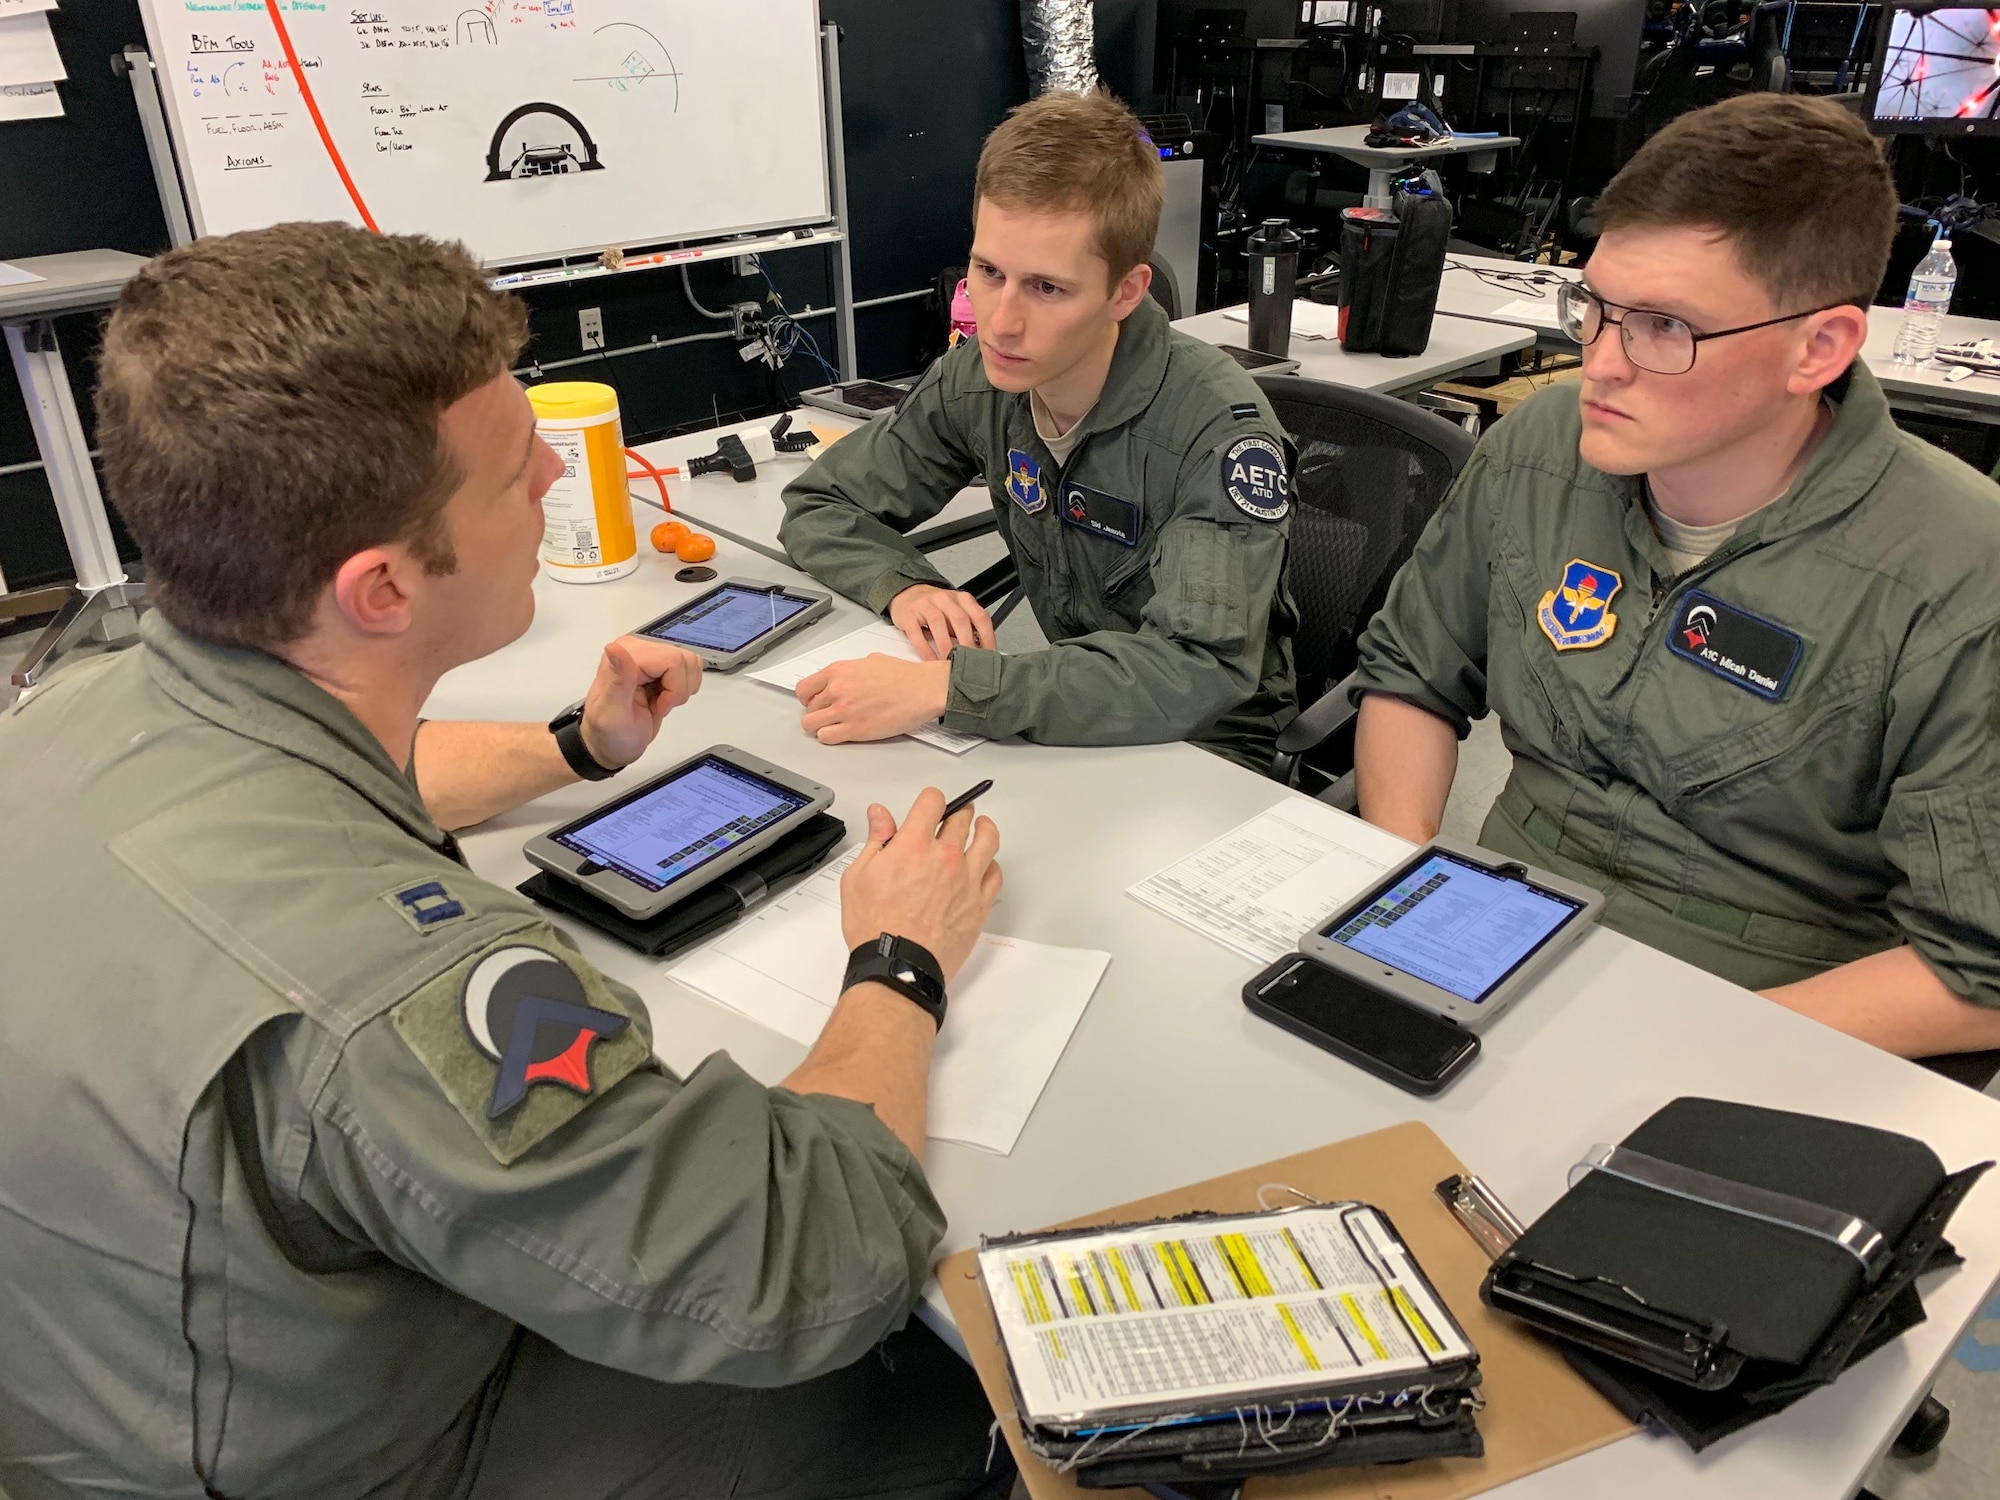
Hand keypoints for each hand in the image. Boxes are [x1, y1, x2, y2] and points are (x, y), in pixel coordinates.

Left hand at [579, 635, 702, 768]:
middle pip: (683, 660)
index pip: (672, 660)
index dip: (674, 688)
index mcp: (624, 653)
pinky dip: (682, 689)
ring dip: (681, 690)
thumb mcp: (611, 713)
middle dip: (678, 690)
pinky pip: (689, 668)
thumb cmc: (610, 734)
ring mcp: (650, 657)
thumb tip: (615, 648)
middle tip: (658, 705)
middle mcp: (637, 650)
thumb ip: (618, 679)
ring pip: (689, 663)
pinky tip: (663, 697)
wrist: (612, 743)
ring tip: (660, 702)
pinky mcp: (661, 666)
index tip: (658, 705)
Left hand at [796, 655, 949, 743]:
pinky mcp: (855, 729)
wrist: (922, 689)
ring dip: (820, 727)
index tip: (814, 702)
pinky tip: (841, 733)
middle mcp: (837, 690)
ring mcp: (844, 711)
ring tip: (834, 726)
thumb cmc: (904, 676)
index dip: (808, 698)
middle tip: (830, 714)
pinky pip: (826, 737)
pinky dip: (830, 737)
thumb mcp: (870, 660)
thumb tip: (845, 677)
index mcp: (838, 671)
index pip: (804, 689)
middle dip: (818, 712)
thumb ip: (850, 670)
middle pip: (808, 708)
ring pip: (811, 725)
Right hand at [840, 788, 1001, 983]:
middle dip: (958, 812)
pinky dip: (990, 864)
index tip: (930, 806)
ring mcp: (967, 880)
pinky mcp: (979, 903)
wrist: (898, 965)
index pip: (933, 802)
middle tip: (955, 816)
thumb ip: (875, 840)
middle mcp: (946, 856)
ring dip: (984, 828)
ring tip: (980, 828)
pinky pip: (995, 874)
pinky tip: (984, 866)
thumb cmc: (874, 926)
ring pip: (988, 840)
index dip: (931, 799)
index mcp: (914, 844)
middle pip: (963, 817)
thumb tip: (880, 814)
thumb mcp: (858, 877)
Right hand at [889, 584, 996, 659]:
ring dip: (945, 645)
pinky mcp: (908, 614)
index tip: (988, 655)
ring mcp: (926, 604)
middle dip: (967, 643)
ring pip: (938, 622)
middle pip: (960, 619)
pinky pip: (916, 631)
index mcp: (962, 599)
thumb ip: (968, 629)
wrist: (909, 595)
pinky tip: (930, 659)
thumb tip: (980, 653)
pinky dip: (924, 648)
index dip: (987, 637)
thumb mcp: (956, 614)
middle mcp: (945, 598)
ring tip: (949, 662)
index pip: (980, 616)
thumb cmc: (937, 608)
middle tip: (969, 662)